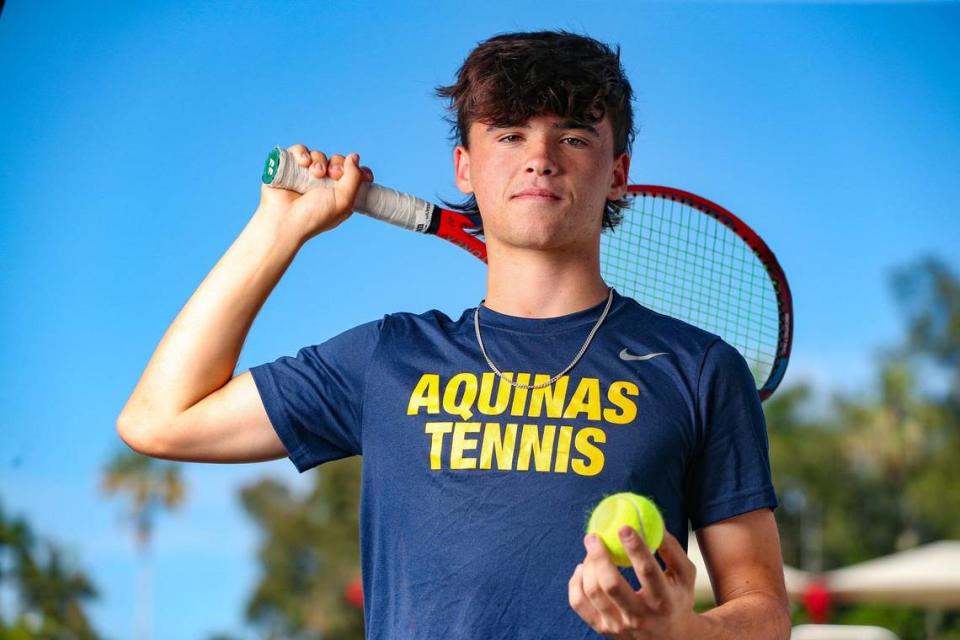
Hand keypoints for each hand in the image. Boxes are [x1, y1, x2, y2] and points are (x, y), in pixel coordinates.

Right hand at [257, 143, 375, 242]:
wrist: (284, 220)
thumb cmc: (314, 216)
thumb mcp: (344, 201)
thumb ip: (355, 178)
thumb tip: (354, 157)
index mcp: (339, 194)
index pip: (354, 174)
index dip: (358, 170)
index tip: (363, 173)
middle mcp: (323, 184)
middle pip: (337, 161)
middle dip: (337, 164)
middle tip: (332, 174)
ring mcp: (305, 175)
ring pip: (318, 155)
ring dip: (319, 160)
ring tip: (315, 173)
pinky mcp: (289, 167)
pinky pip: (299, 150)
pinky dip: (302, 153)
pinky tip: (303, 163)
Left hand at [568, 527, 697, 638]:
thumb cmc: (677, 600)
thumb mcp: (685, 576)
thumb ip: (672, 548)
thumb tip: (655, 522)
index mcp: (663, 601)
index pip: (647, 572)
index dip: (635, 547)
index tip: (623, 526)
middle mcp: (640, 616)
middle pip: (611, 584)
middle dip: (599, 556)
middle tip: (593, 536)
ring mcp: (619, 625)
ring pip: (593, 592)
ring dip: (588, 565)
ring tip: (591, 549)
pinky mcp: (602, 629)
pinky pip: (578, 603)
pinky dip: (576, 582)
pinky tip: (582, 569)